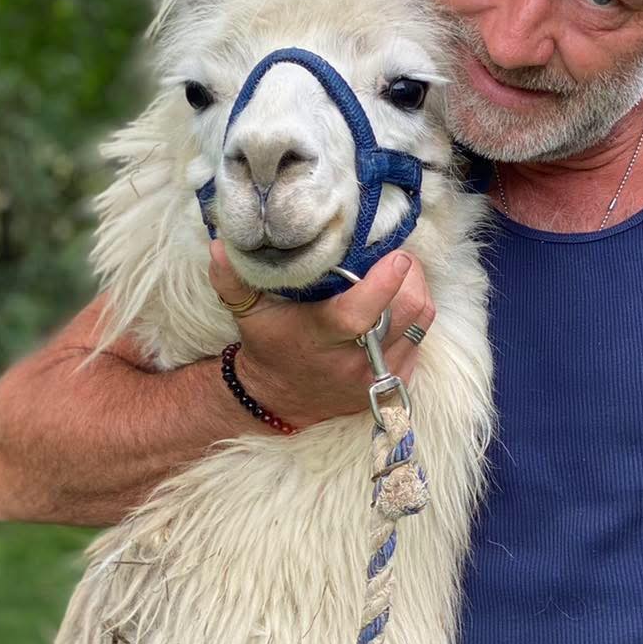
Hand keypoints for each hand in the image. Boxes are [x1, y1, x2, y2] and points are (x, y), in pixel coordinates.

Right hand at [207, 240, 434, 426]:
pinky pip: (421, 341)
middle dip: (411, 278)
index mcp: (318, 339)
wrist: (283, 398)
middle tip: (400, 256)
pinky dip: (415, 317)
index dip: (383, 284)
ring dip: (417, 293)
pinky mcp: (395, 382)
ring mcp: (377, 375)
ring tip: (403, 274)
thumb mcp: (247, 313)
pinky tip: (398, 303)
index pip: (358, 315)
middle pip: (405, 315)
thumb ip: (232, 278)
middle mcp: (352, 361)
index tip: (397, 256)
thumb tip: (221, 244)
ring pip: (420, 325)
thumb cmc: (269, 345)